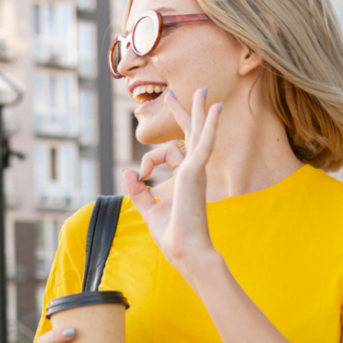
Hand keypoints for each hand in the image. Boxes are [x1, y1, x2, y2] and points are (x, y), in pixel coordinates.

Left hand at [122, 87, 222, 278]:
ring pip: (199, 133)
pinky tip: (215, 109)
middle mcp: (195, 172)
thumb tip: (127, 171)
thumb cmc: (173, 236)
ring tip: (203, 90)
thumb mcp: (150, 210)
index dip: (149, 161)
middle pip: (190, 135)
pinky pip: (204, 143)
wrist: (186, 252)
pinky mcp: (196, 172)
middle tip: (174, 93)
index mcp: (186, 179)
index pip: (169, 155)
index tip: (141, 174)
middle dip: (183, 113)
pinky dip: (209, 125)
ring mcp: (197, 170)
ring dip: (199, 111)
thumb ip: (139, 191)